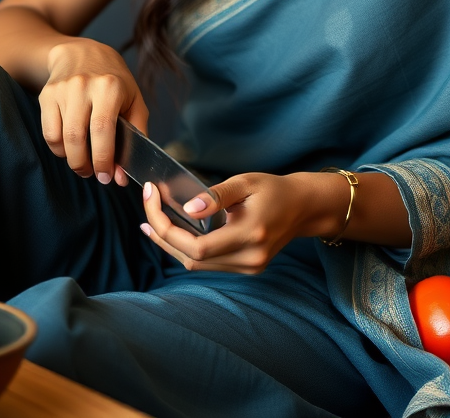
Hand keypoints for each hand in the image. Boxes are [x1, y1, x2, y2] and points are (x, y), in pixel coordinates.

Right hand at [39, 38, 148, 185]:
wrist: (83, 53)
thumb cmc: (114, 81)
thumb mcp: (134, 100)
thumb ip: (136, 136)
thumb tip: (121, 175)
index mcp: (110, 87)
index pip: (103, 129)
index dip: (103, 158)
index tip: (107, 177)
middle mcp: (84, 86)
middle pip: (77, 137)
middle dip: (85, 165)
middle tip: (94, 174)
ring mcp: (62, 90)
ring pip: (61, 138)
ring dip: (72, 160)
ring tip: (83, 163)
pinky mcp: (47, 95)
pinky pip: (48, 133)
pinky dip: (58, 149)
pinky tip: (70, 148)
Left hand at [139, 171, 342, 273]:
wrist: (303, 207)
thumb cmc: (274, 189)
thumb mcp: (246, 182)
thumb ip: (217, 195)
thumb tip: (188, 208)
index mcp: (249, 235)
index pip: (196, 246)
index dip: (166, 227)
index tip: (151, 198)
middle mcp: (249, 258)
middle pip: (191, 259)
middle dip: (162, 234)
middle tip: (146, 206)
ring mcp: (248, 267)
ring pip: (197, 265)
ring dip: (171, 244)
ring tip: (152, 221)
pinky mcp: (246, 267)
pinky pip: (208, 263)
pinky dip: (187, 249)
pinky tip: (175, 233)